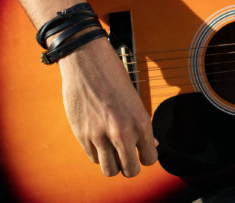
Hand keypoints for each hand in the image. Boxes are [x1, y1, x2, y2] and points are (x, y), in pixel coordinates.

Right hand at [58, 37, 157, 176]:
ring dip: (113, 164)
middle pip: (130, 171)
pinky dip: (98, 154)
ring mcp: (100, 136)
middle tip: (127, 156)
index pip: (149, 159)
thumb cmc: (114, 79)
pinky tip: (100, 141)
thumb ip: (142, 126)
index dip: (146, 157)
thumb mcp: (135, 102)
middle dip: (130, 166)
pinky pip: (94, 158)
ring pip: (110, 170)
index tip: (142, 152)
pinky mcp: (82, 136)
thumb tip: (151, 146)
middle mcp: (122, 132)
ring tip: (113, 151)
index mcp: (141, 122)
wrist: (88, 64)